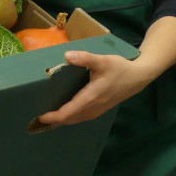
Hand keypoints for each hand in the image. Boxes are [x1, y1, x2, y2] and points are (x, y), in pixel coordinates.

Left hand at [38, 51, 152, 125]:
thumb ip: (84, 58)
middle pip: (69, 119)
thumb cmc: (120, 69)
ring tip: (48, 115)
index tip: (39, 115)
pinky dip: (70, 117)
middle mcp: (92, 108)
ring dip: (62, 120)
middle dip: (54, 120)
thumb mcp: (103, 60)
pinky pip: (81, 117)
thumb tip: (66, 55)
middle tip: (38, 117)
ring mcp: (96, 111)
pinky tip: (65, 111)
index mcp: (90, 98)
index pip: (67, 113)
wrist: (138, 78)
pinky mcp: (99, 110)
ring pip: (75, 120)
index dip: (52, 117)